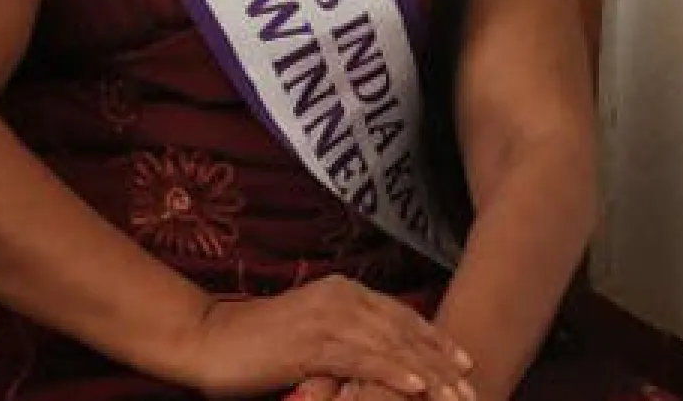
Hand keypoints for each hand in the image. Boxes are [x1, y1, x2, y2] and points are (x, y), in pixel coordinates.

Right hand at [191, 275, 474, 398]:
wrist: (209, 340)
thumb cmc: (258, 345)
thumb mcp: (310, 338)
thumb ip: (345, 341)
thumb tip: (377, 362)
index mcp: (343, 291)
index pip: (401, 316)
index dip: (434, 339)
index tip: (464, 362)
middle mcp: (341, 296)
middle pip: (403, 329)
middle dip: (441, 359)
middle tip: (472, 384)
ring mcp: (327, 316)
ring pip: (391, 344)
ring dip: (429, 372)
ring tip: (458, 394)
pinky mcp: (312, 340)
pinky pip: (362, 358)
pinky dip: (394, 372)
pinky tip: (418, 388)